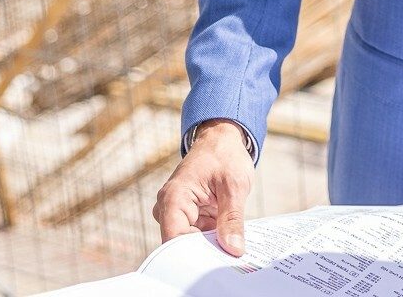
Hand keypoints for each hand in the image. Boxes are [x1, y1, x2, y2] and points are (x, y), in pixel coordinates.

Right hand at [153, 120, 255, 255]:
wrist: (221, 139)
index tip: (216, 261)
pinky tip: (228, 238)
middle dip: (204, 251)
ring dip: (209, 244)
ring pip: (189, 241)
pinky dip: (212, 238)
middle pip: (180, 243)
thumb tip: (233, 249)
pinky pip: (197, 234)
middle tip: (230, 256)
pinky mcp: (187, 215)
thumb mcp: (234, 186)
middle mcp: (168, 206)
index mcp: (174, 197)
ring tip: (232, 245)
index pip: (174, 239)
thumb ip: (232, 219)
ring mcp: (176, 211)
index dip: (192, 254)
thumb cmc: (225, 155)